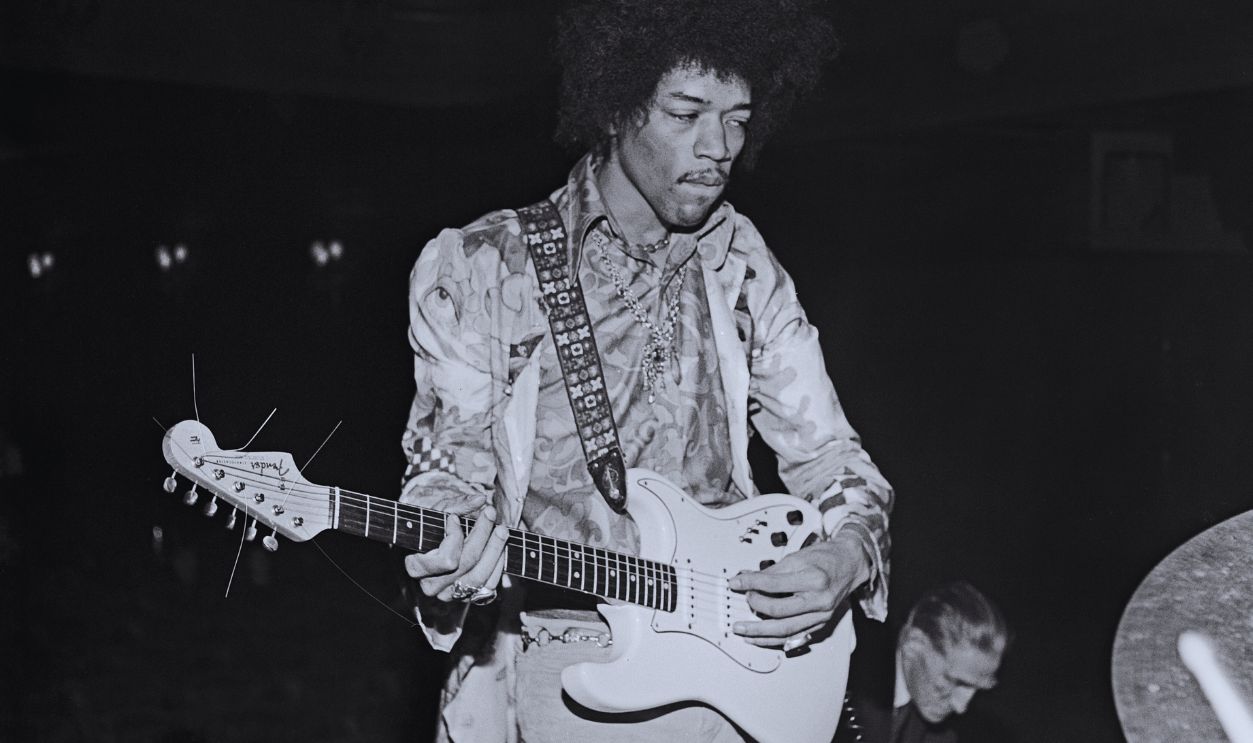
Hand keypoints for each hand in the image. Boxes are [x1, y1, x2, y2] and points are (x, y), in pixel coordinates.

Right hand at [400, 483, 508, 603]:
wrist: (431, 545)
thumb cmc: (431, 526)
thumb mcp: (437, 512)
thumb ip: (457, 505)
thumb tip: (480, 499)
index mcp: (417, 568)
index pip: (444, 560)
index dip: (454, 538)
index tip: (454, 518)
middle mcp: (432, 587)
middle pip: (465, 565)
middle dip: (481, 535)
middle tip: (490, 512)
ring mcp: (451, 594)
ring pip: (479, 577)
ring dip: (494, 549)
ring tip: (502, 528)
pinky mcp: (467, 596)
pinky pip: (488, 585)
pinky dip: (498, 565)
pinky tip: (501, 546)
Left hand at [728, 530, 869, 650]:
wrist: (849, 565)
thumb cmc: (825, 558)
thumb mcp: (797, 557)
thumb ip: (771, 572)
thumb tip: (747, 580)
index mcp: (814, 579)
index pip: (774, 584)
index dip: (750, 583)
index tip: (735, 582)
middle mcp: (819, 601)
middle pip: (779, 611)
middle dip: (754, 607)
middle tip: (744, 599)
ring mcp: (821, 616)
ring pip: (785, 631)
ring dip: (759, 632)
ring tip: (741, 629)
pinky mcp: (820, 625)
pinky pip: (793, 637)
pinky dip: (772, 639)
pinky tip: (758, 638)